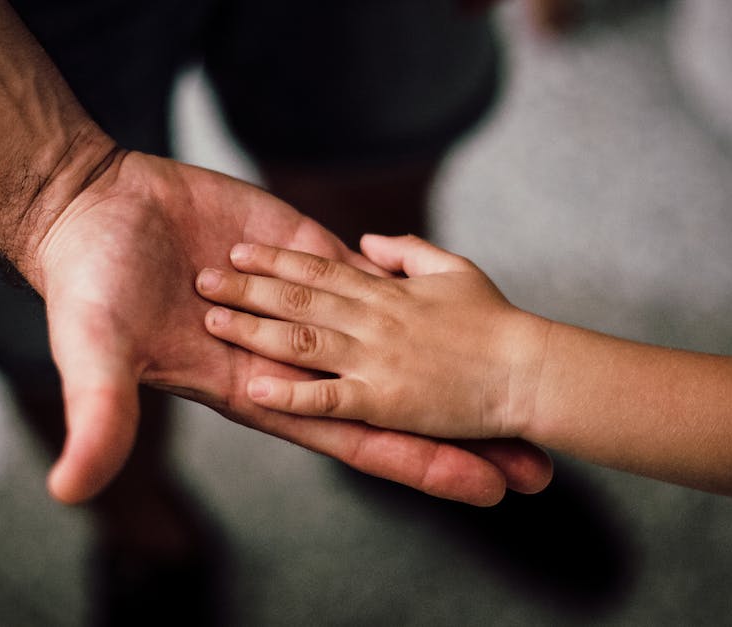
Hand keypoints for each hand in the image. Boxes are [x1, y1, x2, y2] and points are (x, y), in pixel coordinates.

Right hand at [34, 153, 552, 504]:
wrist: (92, 210)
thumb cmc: (88, 290)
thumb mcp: (95, 356)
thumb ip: (98, 419)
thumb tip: (71, 491)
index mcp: (260, 392)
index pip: (358, 439)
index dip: (420, 465)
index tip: (484, 489)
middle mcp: (295, 358)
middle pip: (395, 403)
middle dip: (459, 436)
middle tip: (534, 467)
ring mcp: (305, 305)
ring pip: (396, 341)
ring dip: (453, 366)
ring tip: (519, 385)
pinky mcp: (304, 251)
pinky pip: (371, 276)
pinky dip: (416, 288)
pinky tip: (467, 305)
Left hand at [195, 234, 552, 440]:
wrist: (530, 370)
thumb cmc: (499, 322)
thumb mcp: (454, 269)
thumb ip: (408, 252)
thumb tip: (368, 242)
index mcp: (388, 292)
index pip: (319, 269)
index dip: (276, 259)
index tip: (240, 250)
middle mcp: (373, 321)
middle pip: (298, 299)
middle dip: (247, 287)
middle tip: (202, 278)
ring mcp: (375, 361)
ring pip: (302, 340)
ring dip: (253, 329)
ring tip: (211, 320)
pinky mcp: (384, 402)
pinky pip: (328, 398)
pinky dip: (290, 393)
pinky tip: (254, 388)